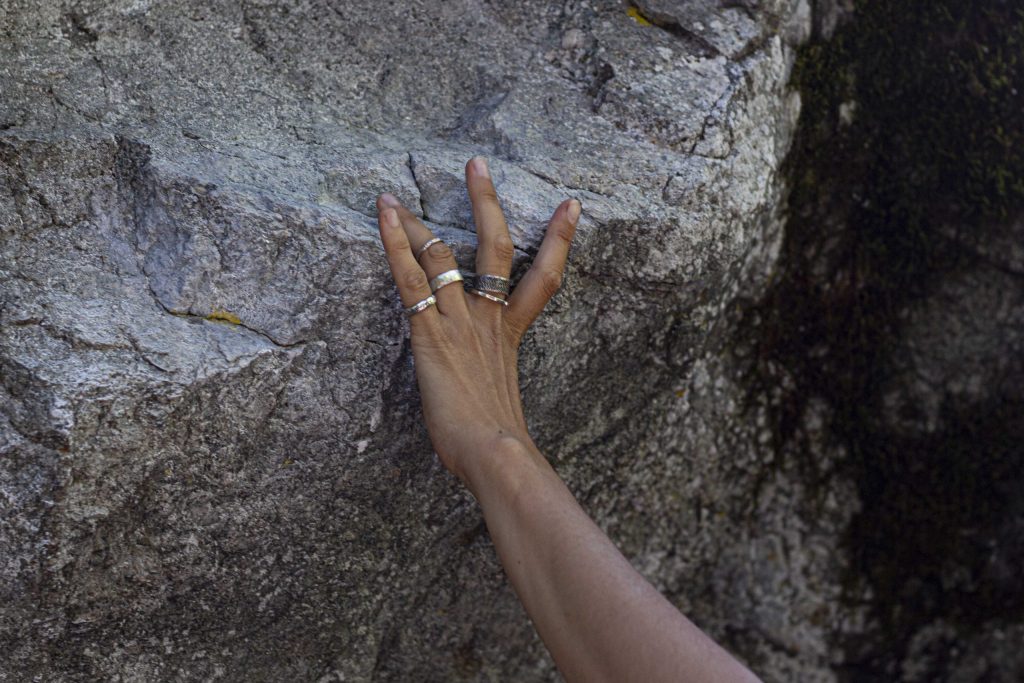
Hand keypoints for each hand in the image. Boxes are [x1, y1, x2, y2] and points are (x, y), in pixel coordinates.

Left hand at [375, 156, 579, 487]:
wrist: (496, 452)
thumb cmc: (501, 445)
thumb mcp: (506, 413)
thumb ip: (500, 402)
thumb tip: (502, 426)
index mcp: (509, 336)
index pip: (543, 278)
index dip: (558, 240)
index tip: (569, 207)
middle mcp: (487, 319)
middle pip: (493, 246)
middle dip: (485, 201)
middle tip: (477, 165)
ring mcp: (459, 321)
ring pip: (440, 254)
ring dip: (412, 222)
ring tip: (389, 195)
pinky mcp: (430, 331)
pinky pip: (410, 277)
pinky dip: (393, 243)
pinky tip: (382, 215)